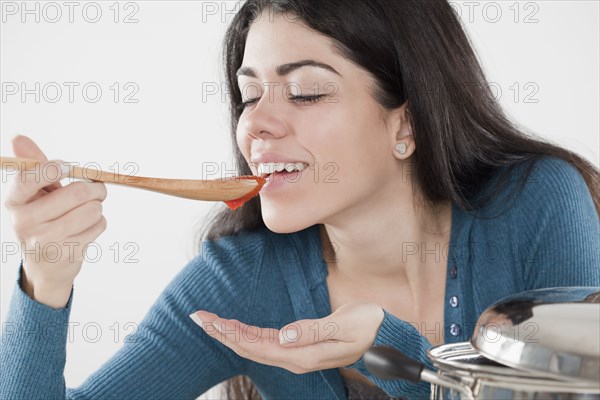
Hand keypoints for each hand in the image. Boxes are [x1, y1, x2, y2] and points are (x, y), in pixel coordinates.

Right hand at [3, 135, 107, 307]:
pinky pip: (99, 225)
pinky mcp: (67, 253)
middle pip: (76, 193)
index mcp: (13, 201)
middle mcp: (24, 222)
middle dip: (95, 188)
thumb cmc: (43, 218)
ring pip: (93, 209)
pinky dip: (98, 223)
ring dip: (98, 206)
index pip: (29, 178)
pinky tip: (84, 229)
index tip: (68, 167)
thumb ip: (35, 166)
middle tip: (97, 189)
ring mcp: (46, 240)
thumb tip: (18, 137)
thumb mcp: (35, 193)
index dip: (54, 168)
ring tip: (87, 210)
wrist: (44, 265)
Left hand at [190, 302, 384, 373]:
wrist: (382, 334)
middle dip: (222, 332)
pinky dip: (246, 333)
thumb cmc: (367, 327)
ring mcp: (296, 353)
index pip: (257, 345)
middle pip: (249, 347)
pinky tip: (234, 327)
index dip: (231, 333)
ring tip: (208, 320)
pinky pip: (266, 341)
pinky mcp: (298, 345)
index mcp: (303, 355)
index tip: (210, 320)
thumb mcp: (345, 327)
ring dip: (230, 333)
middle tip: (197, 316)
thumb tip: (284, 336)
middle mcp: (295, 357)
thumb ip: (314, 332)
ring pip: (254, 345)